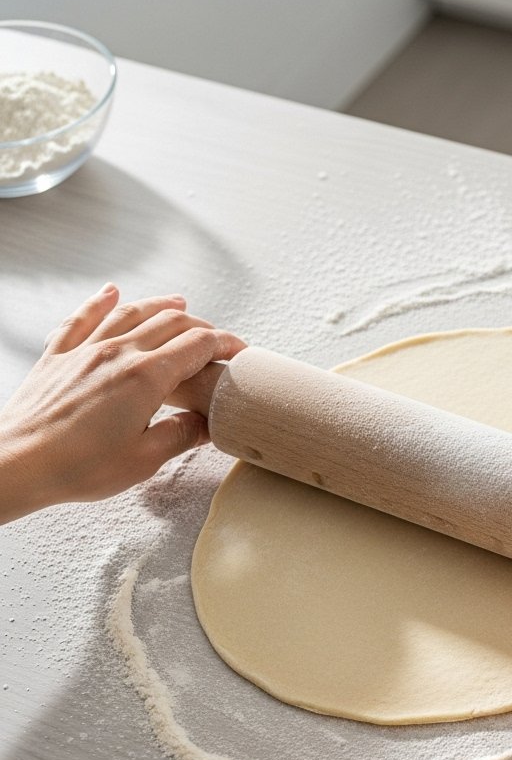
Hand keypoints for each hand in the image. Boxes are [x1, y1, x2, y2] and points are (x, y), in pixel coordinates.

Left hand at [0, 284, 245, 521]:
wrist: (19, 463)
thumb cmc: (78, 466)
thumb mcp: (145, 459)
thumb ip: (181, 435)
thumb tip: (204, 424)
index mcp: (146, 377)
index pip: (198, 345)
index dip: (226, 344)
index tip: (240, 351)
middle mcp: (118, 354)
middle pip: (170, 323)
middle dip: (201, 326)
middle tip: (216, 338)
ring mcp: (86, 351)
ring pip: (130, 313)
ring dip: (159, 305)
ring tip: (178, 303)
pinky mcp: (58, 356)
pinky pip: (82, 318)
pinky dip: (100, 302)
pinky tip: (110, 292)